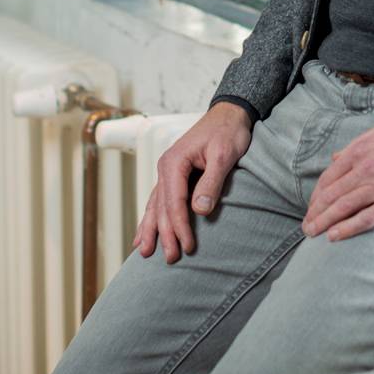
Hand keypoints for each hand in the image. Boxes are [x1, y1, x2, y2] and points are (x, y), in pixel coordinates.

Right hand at [134, 101, 253, 263]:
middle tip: (170, 259)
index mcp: (174, 162)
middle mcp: (166, 167)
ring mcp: (168, 171)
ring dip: (152, 229)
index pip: (174, 201)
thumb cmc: (228, 131)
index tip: (187, 246)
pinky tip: (145, 231)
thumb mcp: (224, 155)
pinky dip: (152, 216)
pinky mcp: (175, 175)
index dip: (180, 226)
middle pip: (162, 207)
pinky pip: (160, 200)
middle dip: (164, 234)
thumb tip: (199, 210)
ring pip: (155, 205)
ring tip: (144, 252)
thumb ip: (211, 182)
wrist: (230, 113)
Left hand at [302, 110, 373, 240]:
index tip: (313, 205)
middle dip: (316, 212)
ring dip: (325, 222)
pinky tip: (335, 236)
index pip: (330, 176)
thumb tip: (338, 157)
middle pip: (332, 194)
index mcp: (361, 150)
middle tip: (307, 226)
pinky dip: (348, 228)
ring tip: (313, 233)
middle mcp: (365, 168)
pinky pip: (367, 218)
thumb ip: (359, 144)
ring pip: (344, 207)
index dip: (318, 194)